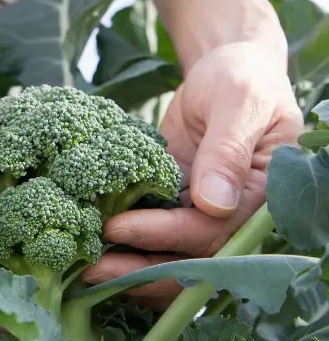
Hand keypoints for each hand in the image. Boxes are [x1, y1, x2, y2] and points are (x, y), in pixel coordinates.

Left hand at [82, 41, 302, 305]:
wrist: (227, 71)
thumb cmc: (241, 81)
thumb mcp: (239, 104)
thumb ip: (227, 151)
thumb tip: (213, 203)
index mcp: (260, 198)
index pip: (210, 231)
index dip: (164, 234)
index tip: (118, 228)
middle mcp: (232, 217)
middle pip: (188, 261)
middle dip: (139, 269)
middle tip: (89, 267)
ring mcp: (201, 215)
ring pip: (168, 257)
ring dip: (128, 267)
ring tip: (81, 265)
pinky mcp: (174, 206)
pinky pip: (152, 235)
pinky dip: (125, 245)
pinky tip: (88, 243)